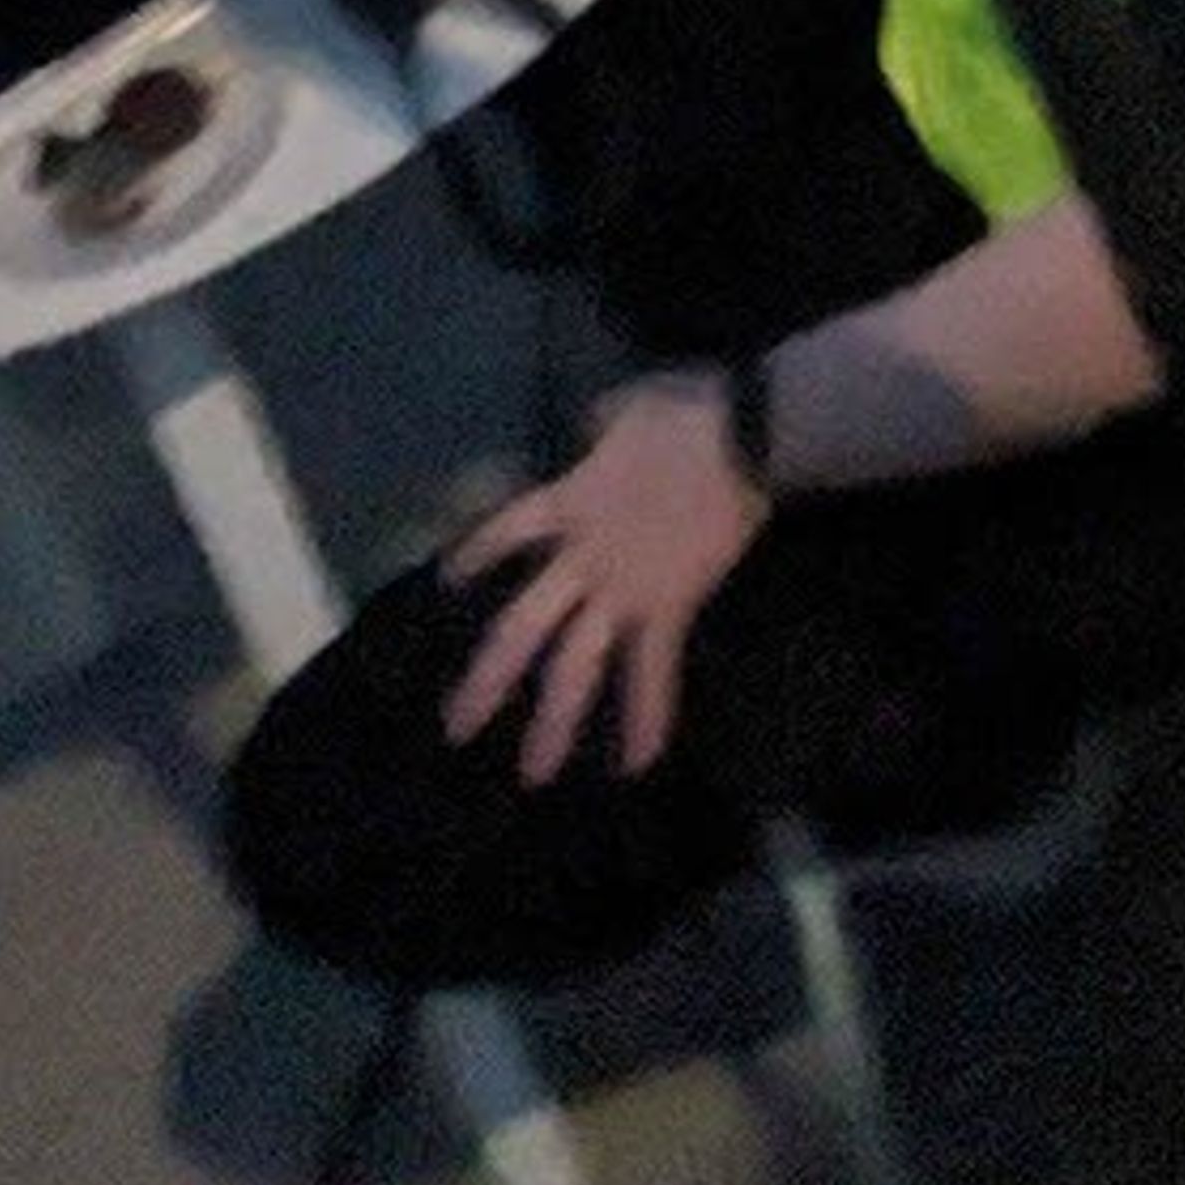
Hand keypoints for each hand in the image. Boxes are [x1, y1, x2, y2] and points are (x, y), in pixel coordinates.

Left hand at [442, 378, 766, 783]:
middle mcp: (582, 556)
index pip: (507, 531)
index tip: (449, 583)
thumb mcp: (623, 412)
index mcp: (570, 502)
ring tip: (533, 773)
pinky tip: (637, 765)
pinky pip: (653, 669)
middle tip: (456, 728)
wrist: (735, 428)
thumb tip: (602, 427)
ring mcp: (621, 586)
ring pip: (573, 663)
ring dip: (554, 721)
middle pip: (521, 625)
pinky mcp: (667, 604)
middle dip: (487, 679)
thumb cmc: (686, 412)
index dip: (477, 556)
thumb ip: (603, 431)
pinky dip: (648, 716)